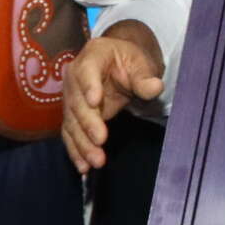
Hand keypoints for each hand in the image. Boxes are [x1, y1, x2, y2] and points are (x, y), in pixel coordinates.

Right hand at [61, 21, 165, 173]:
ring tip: (94, 161)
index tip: (95, 102)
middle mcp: (74, 77)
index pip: (87, 71)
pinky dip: (76, 151)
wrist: (119, 66)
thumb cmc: (130, 62)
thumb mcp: (141, 64)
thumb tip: (155, 87)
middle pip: (78, 102)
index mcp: (92, 56)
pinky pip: (71, 134)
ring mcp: (70, 97)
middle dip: (88, 123)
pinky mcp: (72, 116)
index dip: (89, 86)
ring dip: (82, 143)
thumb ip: (145, 77)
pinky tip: (83, 167)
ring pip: (72, 122)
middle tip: (100, 140)